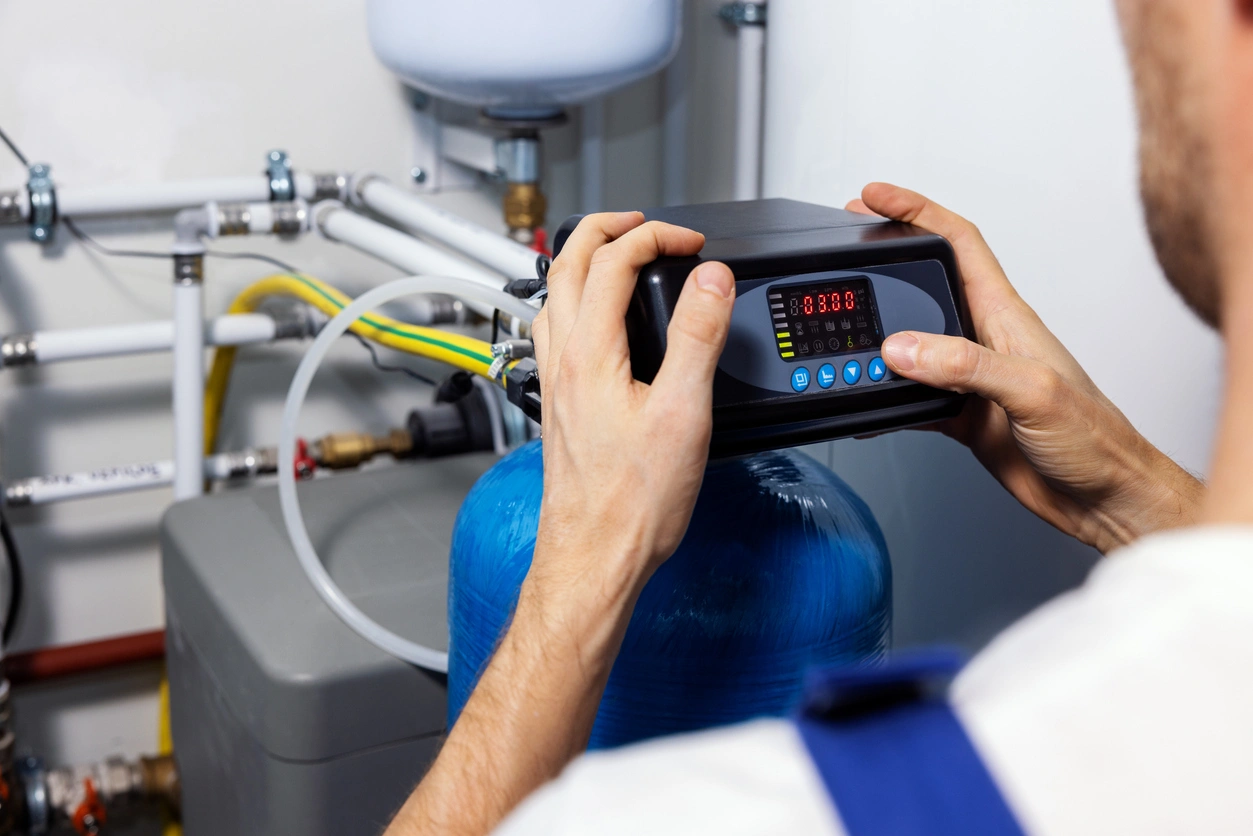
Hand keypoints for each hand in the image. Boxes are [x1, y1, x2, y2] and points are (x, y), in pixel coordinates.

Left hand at [384, 214, 734, 835]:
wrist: (595, 556)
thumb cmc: (632, 502)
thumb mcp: (683, 412)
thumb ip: (697, 337)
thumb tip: (711, 280)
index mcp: (589, 351)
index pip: (612, 260)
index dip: (656, 236)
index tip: (693, 244)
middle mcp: (561, 358)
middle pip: (567, 262)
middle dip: (608, 229)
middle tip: (647, 224)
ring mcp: (554, 380)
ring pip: (555, 293)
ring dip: (586, 259)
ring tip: (621, 254)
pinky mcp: (559, 402)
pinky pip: (557, 328)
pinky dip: (578, 299)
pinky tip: (598, 319)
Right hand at [848, 183, 1202, 553]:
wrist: (1104, 497)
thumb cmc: (1094, 439)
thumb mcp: (1032, 392)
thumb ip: (965, 365)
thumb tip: (902, 347)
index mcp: (1007, 316)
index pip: (957, 243)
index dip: (915, 211)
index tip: (875, 197)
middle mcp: (986, 338)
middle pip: (926, 281)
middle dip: (885, 255)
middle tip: (847, 240)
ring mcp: (972, 378)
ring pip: (912, 339)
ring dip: (876, 329)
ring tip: (842, 323)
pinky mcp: (964, 415)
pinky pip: (911, 396)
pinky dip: (882, 398)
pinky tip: (864, 405)